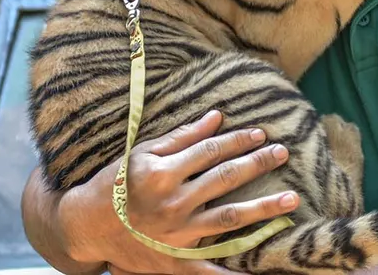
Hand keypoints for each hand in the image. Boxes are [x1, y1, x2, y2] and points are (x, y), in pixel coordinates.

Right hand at [58, 110, 299, 274]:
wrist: (87, 226)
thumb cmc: (116, 183)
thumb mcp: (143, 152)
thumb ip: (182, 137)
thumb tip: (217, 117)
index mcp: (161, 173)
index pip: (209, 152)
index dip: (237, 140)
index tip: (260, 133)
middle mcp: (171, 203)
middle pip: (224, 180)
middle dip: (256, 164)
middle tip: (283, 153)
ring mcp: (176, 235)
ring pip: (228, 219)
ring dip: (262, 208)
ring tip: (290, 199)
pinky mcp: (175, 260)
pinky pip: (209, 269)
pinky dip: (232, 273)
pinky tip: (257, 272)